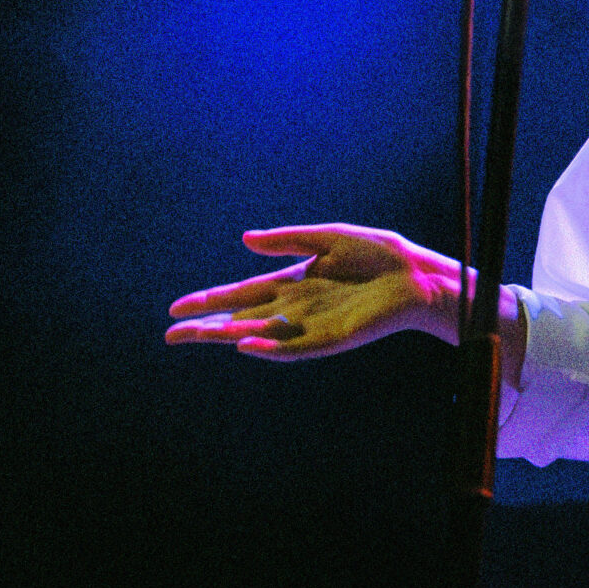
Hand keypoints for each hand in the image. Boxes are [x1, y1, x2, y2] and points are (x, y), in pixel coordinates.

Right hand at [165, 223, 461, 359]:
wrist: (417, 276)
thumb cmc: (378, 254)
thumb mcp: (328, 238)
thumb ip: (288, 241)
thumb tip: (244, 240)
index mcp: (294, 282)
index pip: (242, 293)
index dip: (211, 298)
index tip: (178, 305)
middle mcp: (296, 308)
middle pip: (241, 318)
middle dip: (206, 324)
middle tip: (171, 331)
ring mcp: (310, 326)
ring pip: (259, 335)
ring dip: (227, 336)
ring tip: (194, 336)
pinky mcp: (330, 340)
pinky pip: (292, 348)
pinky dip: (268, 348)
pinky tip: (246, 344)